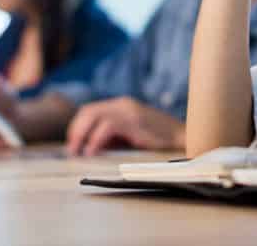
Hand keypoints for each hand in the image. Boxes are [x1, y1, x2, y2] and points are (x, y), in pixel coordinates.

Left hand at [65, 97, 185, 156]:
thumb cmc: (159, 141)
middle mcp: (123, 104)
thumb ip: (113, 137)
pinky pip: (108, 126)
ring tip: (78, 152)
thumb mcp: (131, 135)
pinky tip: (92, 152)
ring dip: (81, 135)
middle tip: (71, 150)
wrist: (185, 138)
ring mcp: (129, 111)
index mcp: (121, 105)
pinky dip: (96, 139)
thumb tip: (88, 146)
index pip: (90, 110)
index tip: (73, 144)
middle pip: (88, 111)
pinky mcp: (135, 121)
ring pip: (94, 115)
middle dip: (75, 131)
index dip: (77, 127)